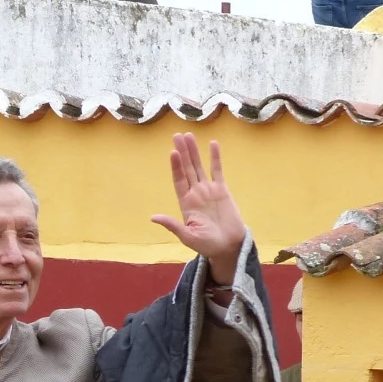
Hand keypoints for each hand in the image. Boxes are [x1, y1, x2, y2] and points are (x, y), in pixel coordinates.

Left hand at [151, 133, 246, 284]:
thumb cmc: (207, 244)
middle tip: (177, 135)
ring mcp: (208, 190)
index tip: (172, 152)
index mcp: (185, 203)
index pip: (178, 180)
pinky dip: (215, 158)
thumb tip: (153, 218)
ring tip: (189, 135)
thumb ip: (172, 225)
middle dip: (182, 152)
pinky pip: (218, 170)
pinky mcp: (222, 190)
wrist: (228, 246)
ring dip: (194, 151)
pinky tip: (212, 144)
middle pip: (187, 168)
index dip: (175, 166)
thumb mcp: (187, 236)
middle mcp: (195, 193)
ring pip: (199, 166)